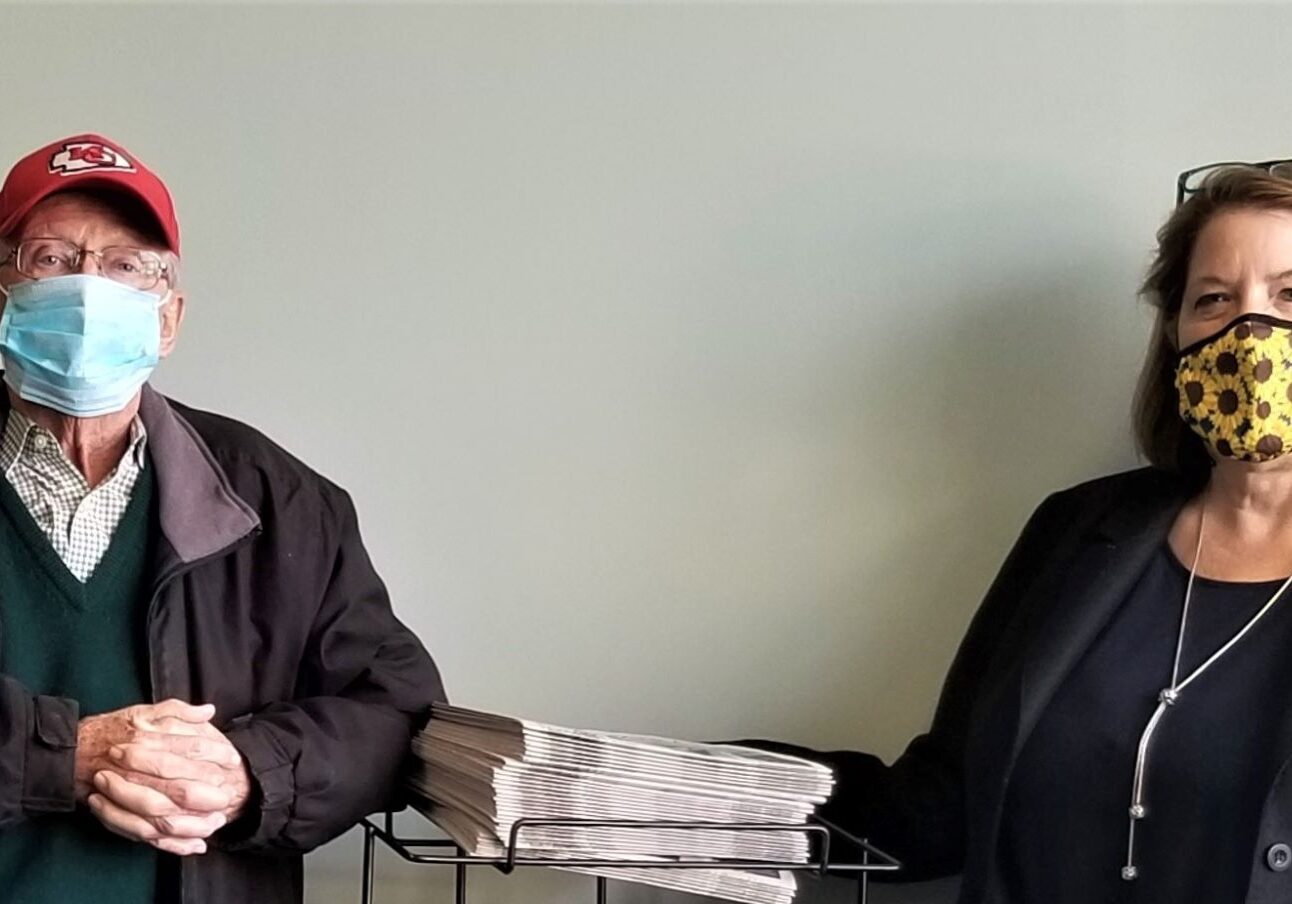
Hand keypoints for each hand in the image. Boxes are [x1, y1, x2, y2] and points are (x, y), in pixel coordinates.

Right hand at [78, 700, 249, 855]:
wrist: (73, 752)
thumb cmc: (114, 731)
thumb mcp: (145, 712)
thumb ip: (178, 711)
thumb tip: (209, 711)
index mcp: (145, 741)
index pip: (189, 749)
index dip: (215, 755)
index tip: (233, 760)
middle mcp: (135, 771)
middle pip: (178, 788)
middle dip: (207, 795)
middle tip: (228, 796)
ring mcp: (125, 796)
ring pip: (163, 816)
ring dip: (193, 823)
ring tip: (216, 822)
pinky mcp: (118, 815)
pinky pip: (146, 835)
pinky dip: (171, 844)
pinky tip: (195, 844)